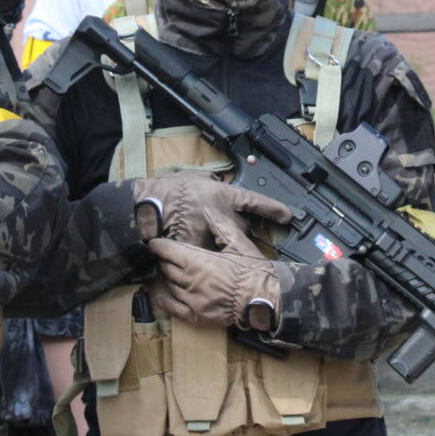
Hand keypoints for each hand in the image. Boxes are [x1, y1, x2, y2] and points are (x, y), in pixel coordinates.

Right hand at [132, 173, 292, 248]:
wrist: (148, 208)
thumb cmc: (169, 190)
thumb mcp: (194, 176)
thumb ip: (210, 179)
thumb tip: (218, 178)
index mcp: (223, 196)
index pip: (255, 201)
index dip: (273, 209)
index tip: (287, 215)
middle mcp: (223, 216)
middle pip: (243, 230)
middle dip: (239, 232)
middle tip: (228, 232)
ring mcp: (214, 236)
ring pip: (228, 247)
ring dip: (224, 247)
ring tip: (210, 245)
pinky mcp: (201, 252)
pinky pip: (211, 258)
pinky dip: (207, 258)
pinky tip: (202, 258)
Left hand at [147, 230, 279, 330]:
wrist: (268, 299)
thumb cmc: (254, 271)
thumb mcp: (239, 243)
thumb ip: (220, 226)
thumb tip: (209, 210)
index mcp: (199, 262)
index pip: (169, 251)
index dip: (159, 245)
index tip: (154, 242)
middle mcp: (192, 282)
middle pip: (167, 267)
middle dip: (165, 259)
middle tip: (165, 254)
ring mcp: (193, 301)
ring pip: (169, 286)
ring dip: (167, 277)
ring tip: (167, 270)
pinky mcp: (198, 316)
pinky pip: (174, 308)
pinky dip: (166, 299)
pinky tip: (165, 294)